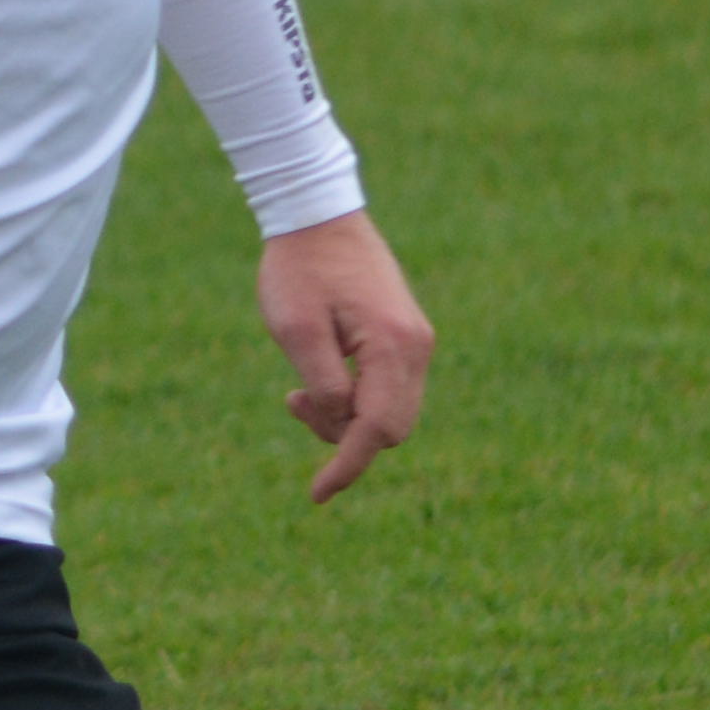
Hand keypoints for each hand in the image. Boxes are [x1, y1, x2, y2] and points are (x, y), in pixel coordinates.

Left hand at [254, 211, 434, 501]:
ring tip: (297, 391)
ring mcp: (416, 341)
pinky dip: (355, 398)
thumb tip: (344, 426)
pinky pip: (388, 390)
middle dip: (342, 436)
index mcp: (393, 347)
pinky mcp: (405, 337)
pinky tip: (319, 378)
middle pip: (390, 428)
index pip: (376, 429)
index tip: (317, 494)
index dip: (346, 466)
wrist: (319, 215)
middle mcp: (416, 347)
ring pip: (389, 412)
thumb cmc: (299, 269)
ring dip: (346, 417)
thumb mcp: (296, 331)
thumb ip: (323, 386)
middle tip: (293, 400)